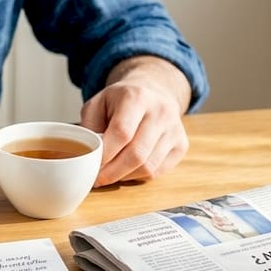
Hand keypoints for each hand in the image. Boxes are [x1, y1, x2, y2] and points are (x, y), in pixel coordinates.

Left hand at [79, 56, 190, 185]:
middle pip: (137, 154)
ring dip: (125, 176)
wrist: (154, 91)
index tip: (91, 166)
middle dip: (113, 172)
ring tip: (110, 175)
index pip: (122, 132)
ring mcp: (174, 129)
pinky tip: (126, 171)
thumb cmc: (121, 100)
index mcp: (136, 97)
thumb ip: (89, 125)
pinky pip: (158, 171)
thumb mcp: (98, 102)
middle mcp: (160, 112)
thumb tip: (89, 154)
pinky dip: (138, 176)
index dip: (105, 154)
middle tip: (97, 179)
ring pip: (148, 166)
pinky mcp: (181, 145)